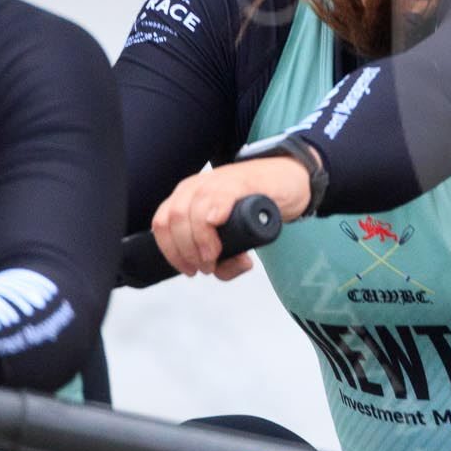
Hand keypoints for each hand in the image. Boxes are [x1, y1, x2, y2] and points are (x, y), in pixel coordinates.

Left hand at [150, 157, 310, 279]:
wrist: (288, 179)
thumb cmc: (255, 205)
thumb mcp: (234, 232)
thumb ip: (225, 256)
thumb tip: (220, 270)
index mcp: (187, 195)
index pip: (162, 223)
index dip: (171, 251)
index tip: (188, 269)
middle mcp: (198, 186)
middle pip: (176, 220)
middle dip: (186, 250)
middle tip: (207, 265)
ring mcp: (219, 181)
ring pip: (194, 211)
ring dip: (201, 241)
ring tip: (215, 256)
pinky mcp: (243, 181)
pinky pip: (221, 195)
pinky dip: (215, 212)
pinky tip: (218, 223)